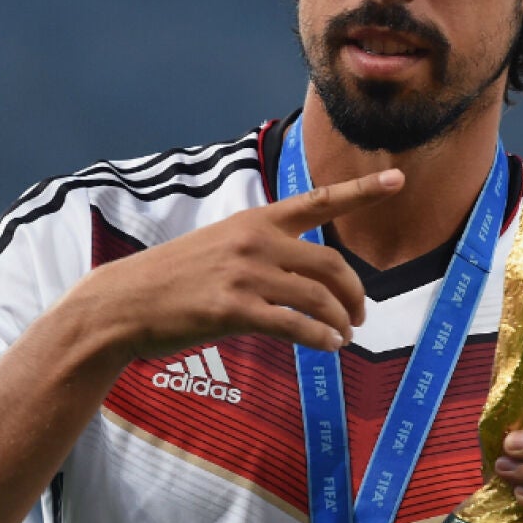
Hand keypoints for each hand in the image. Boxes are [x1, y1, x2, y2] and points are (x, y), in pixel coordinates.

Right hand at [71, 168, 403, 365]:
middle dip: (355, 291)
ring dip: (342, 320)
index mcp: (253, 221)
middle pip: (331, 263)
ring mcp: (245, 275)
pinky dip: (321, 337)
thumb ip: (257, 251)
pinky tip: (328, 345)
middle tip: (362, 314)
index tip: (398, 177)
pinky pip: (296, 325)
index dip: (362, 189)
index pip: (318, 200)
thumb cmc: (170, 279)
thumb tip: (298, 277)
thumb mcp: (216, 247)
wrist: (124, 302)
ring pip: (318, 297)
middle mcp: (254, 242)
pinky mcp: (234, 309)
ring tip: (345, 335)